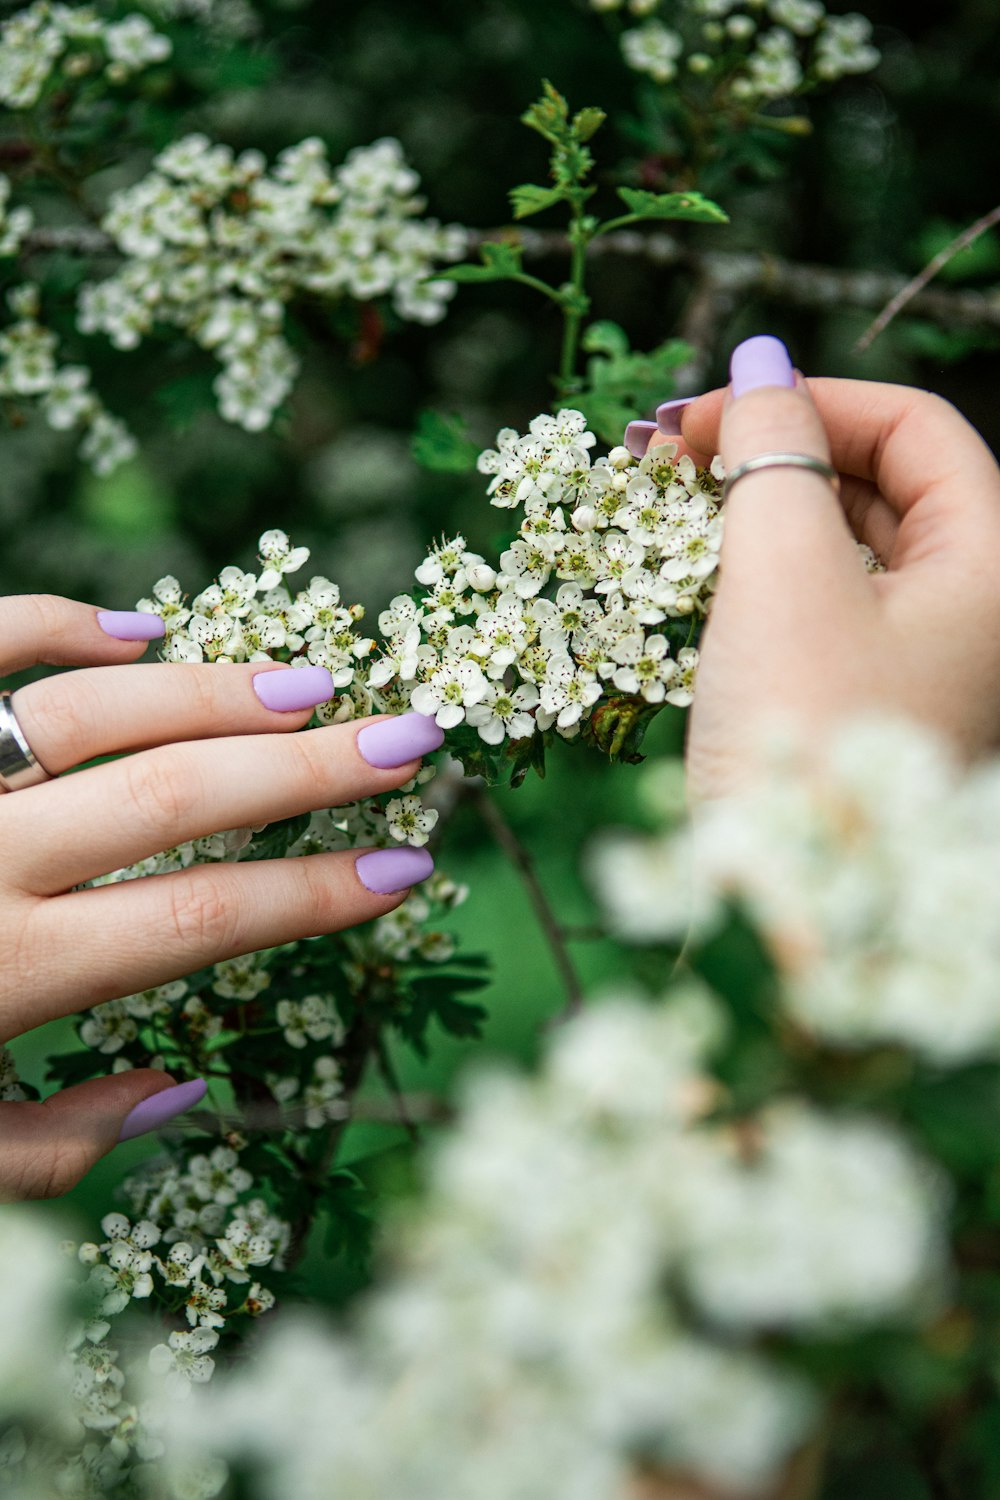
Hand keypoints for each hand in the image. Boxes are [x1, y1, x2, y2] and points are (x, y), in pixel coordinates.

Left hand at [0, 594, 442, 1199]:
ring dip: (212, 692)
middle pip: (181, 795)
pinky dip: (58, 628)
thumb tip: (182, 1089)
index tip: (405, 868)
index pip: (207, 918)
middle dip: (311, 770)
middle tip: (409, 738)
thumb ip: (53, 1149)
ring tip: (307, 688)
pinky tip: (139, 633)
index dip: (319, 894)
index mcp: (4, 976)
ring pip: (95, 708)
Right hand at [638, 336, 999, 796]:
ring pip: (848, 551)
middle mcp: (974, 615)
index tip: (699, 413)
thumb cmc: (800, 742)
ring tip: (667, 510)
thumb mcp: (784, 578)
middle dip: (777, 453)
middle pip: (885, 487)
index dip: (809, 399)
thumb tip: (760, 364)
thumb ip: (772, 455)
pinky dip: (762, 582)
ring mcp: (923, 670)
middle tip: (666, 456)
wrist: (788, 927)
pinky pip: (824, 614)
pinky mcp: (864, 715)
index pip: (916, 431)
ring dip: (761, 515)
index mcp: (992, 569)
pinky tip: (697, 582)